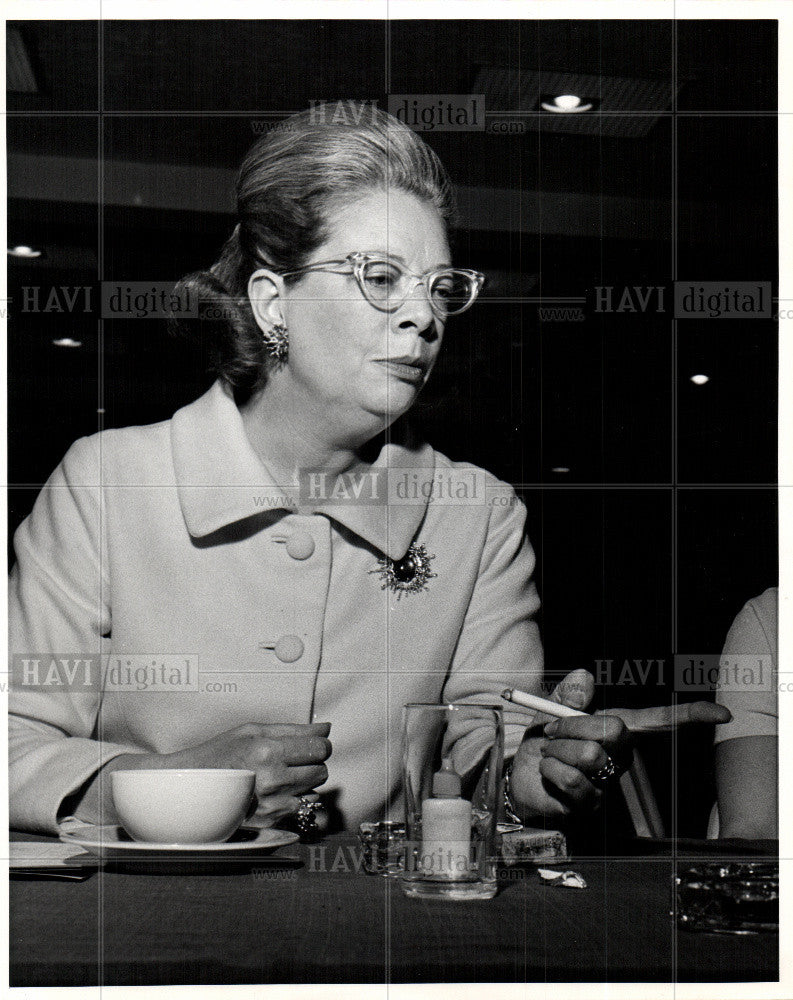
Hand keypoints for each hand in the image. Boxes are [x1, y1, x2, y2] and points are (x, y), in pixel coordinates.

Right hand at [99, 722, 331, 827]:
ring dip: (304, 782)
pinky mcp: (270, 822)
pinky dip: (295, 799)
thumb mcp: (252, 730)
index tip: (313, 744)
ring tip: (281, 775)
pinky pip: (300, 808)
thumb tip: (325, 728)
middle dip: (313, 763)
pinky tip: (276, 792)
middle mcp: (272, 779)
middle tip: (294, 759)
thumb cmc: (220, 753)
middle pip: (321, 770)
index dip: (320, 744)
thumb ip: (293, 729)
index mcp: (268, 751)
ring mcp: (271, 804)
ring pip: (314, 790)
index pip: (319, 748)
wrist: (191, 787)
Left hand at [508, 669, 731, 821]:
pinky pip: (572, 780)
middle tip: (553, 731)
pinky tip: (549, 773)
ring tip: (551, 754)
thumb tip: (585, 676)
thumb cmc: (543, 739)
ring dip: (557, 749)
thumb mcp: (550, 708)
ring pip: (588, 754)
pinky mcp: (590, 805)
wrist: (519, 770)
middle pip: (613, 730)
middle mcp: (620, 756)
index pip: (659, 721)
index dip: (690, 715)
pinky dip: (550, 770)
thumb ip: (567, 694)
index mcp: (618, 729)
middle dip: (572, 724)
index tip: (722, 713)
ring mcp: (607, 782)